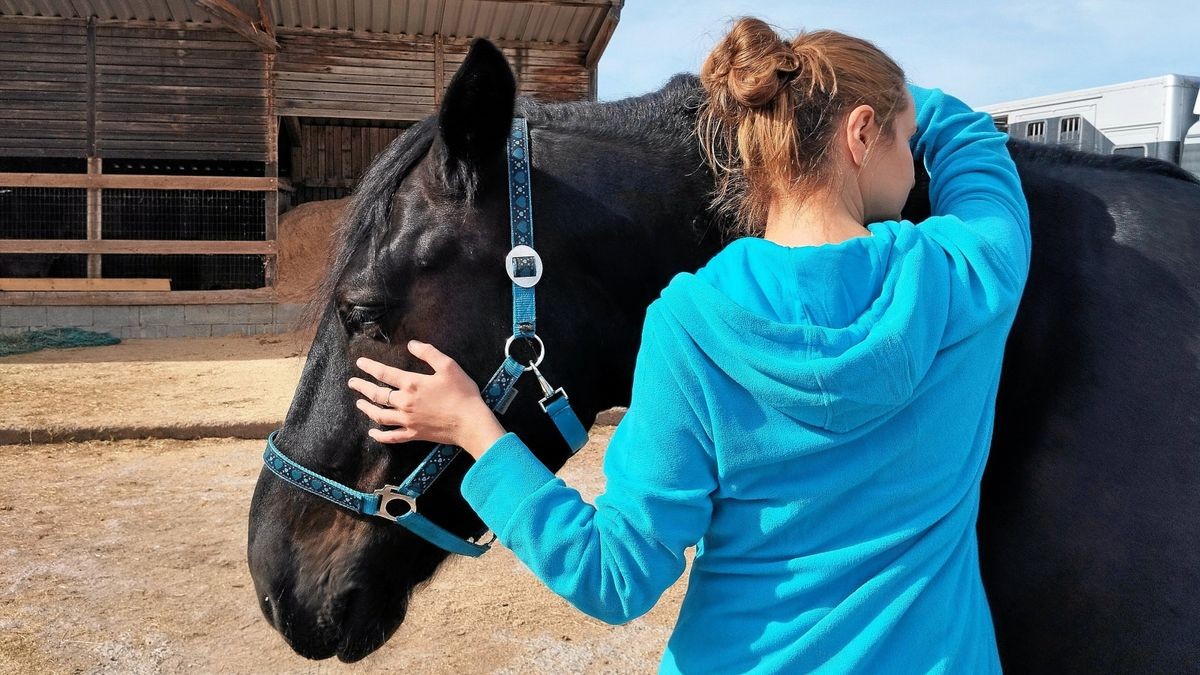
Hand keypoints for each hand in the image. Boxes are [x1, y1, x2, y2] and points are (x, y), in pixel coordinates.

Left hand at [347, 340, 505, 458]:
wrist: (470, 422)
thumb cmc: (462, 392)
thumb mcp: (448, 366)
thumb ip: (428, 353)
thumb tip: (411, 344)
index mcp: (412, 384)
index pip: (384, 373)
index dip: (370, 367)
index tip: (360, 363)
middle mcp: (405, 403)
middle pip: (377, 395)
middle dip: (362, 387)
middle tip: (352, 383)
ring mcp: (407, 421)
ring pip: (380, 415)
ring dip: (367, 409)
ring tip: (359, 404)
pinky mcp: (413, 434)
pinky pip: (391, 437)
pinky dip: (379, 436)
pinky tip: (372, 433)